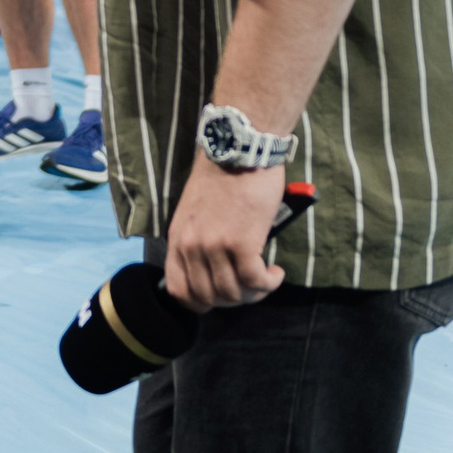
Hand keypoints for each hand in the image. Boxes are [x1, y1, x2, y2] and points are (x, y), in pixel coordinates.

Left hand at [161, 158, 288, 312]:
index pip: (178, 290)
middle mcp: (191, 245)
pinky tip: (275, 273)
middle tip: (251, 288)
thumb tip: (213, 271)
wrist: (240, 149)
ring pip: (233, 294)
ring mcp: (214, 246)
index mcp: (177, 237)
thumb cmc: (223, 177)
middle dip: (233, 301)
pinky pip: (255, 282)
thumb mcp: (196, 212)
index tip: (220, 297)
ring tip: (266, 278)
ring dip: (255, 293)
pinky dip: (269, 283)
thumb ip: (198, 240)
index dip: (201, 302)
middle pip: (208, 298)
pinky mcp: (241, 243)